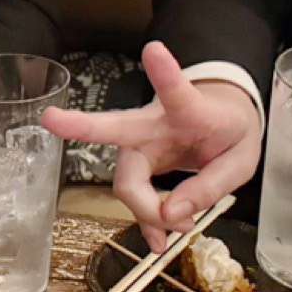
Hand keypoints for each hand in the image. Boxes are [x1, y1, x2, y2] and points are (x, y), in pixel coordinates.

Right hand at [43, 41, 260, 251]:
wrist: (225, 124)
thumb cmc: (231, 131)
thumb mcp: (241, 159)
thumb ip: (211, 185)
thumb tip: (172, 215)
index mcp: (189, 110)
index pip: (176, 90)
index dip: (165, 73)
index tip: (153, 49)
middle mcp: (154, 124)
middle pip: (115, 131)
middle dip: (82, 125)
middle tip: (50, 118)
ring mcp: (140, 145)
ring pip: (127, 183)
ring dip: (150, 211)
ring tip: (183, 226)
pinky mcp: (138, 167)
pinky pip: (135, 198)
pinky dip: (148, 223)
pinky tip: (160, 242)